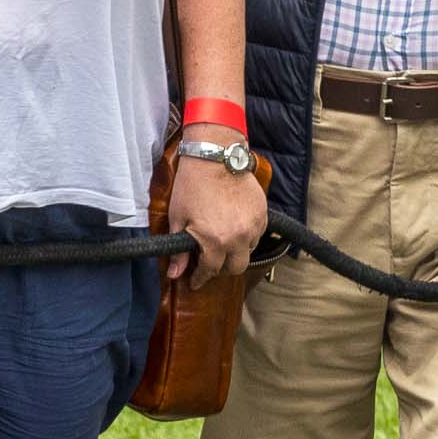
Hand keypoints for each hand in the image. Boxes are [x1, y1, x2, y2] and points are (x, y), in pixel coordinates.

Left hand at [166, 140, 266, 287]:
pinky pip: (258, 234)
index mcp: (215, 241)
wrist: (215, 157)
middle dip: (222, 269)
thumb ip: (179, 252)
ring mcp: (253, 225)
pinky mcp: (262, 213)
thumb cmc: (193, 186)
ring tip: (224, 242)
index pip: (210, 271)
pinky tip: (236, 228)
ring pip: (249, 251)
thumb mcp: (178, 219)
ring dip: (237, 251)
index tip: (195, 281)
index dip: (200, 278)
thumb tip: (175, 275)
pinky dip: (248, 236)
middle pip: (236, 268)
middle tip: (211, 263)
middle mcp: (238, 237)